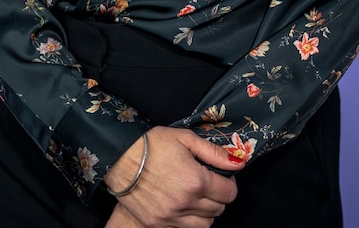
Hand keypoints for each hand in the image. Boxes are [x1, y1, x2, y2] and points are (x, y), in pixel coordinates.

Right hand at [103, 126, 242, 227]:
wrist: (120, 158)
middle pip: (218, 210)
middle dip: (218, 197)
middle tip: (209, 184)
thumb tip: (238, 161)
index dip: (229, 184)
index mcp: (196, 180)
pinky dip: (189, 221)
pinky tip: (183, 205)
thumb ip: (213, 152)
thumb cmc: (153, 144)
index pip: (229, 193)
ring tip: (197, 197)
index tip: (223, 177)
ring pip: (204, 225)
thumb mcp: (185, 138)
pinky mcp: (158, 224)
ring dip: (206, 212)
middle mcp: (186, 203)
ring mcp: (171, 217)